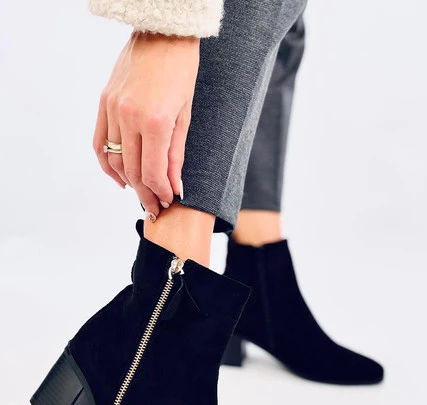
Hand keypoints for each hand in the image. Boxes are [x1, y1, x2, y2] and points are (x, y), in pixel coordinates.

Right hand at [93, 31, 199, 216]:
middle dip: (145, 194)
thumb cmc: (181, 71)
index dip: (160, 192)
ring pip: (114, 160)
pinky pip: (99, 142)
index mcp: (156, 121)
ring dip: (127, 182)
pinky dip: (107, 163)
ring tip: (140, 194)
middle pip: (132, 171)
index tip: (167, 201)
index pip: (152, 172)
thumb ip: (176, 155)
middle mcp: (129, 117)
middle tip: (154, 207)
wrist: (162, 34)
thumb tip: (173, 186)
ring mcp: (112, 109)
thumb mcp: (185, 116)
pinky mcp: (104, 102)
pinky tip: (119, 177)